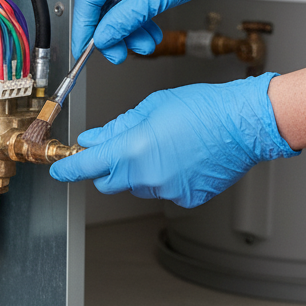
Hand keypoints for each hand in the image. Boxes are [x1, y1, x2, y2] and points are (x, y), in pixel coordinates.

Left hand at [49, 74, 298, 207]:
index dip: (68, 168)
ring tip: (165, 146)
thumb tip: (94, 139)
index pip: (87, 166)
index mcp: (133, 150)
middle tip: (121, 147)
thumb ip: (117, 127)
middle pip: (108, 181)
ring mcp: (167, 190)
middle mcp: (147, 176)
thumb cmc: (205, 108)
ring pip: (137, 186)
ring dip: (139, 171)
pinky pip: (163, 190)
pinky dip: (165, 177)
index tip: (59, 170)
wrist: (245, 124)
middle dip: (107, 167)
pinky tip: (182, 157)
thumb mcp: (151, 107)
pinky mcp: (186, 197)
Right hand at [73, 0, 276, 62]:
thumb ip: (126, 18)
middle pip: (102, 5)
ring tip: (146, 44)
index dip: (84, 27)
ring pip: (118, 8)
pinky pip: (131, 2)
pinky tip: (150, 32)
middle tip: (119, 54)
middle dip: (113, 32)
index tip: (84, 50)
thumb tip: (103, 37)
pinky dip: (139, 20)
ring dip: (129, 30)